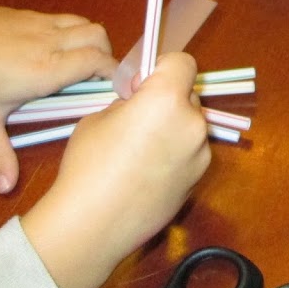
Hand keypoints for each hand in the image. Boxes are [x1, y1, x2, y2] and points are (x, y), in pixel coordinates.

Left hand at [0, 0, 117, 192]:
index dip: (114, 75)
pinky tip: (56, 51)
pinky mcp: (31, 14)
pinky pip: (67, 19)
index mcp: (45, 70)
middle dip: (108, 57)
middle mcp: (51, 43)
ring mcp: (42, 24)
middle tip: (96, 82)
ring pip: (87, 23)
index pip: (98, 63)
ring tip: (80, 65)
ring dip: (93, 42)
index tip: (113, 93)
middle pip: (100, 38)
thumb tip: (6, 189)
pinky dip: (75, 32)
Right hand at [21, 52, 211, 287]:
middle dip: (167, 100)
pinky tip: (147, 175)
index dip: (162, 68)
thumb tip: (139, 104)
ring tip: (140, 152)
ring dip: (173, 128)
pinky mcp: (199, 180)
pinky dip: (175, 155)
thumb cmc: (88, 164)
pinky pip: (190, 154)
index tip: (142, 84)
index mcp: (167, 99)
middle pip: (188, 96)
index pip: (183, 63)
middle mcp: (193, 123)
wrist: (93, 225)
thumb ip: (128, 103)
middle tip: (137, 119)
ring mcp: (201, 154)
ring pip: (191, 127)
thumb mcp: (99, 117)